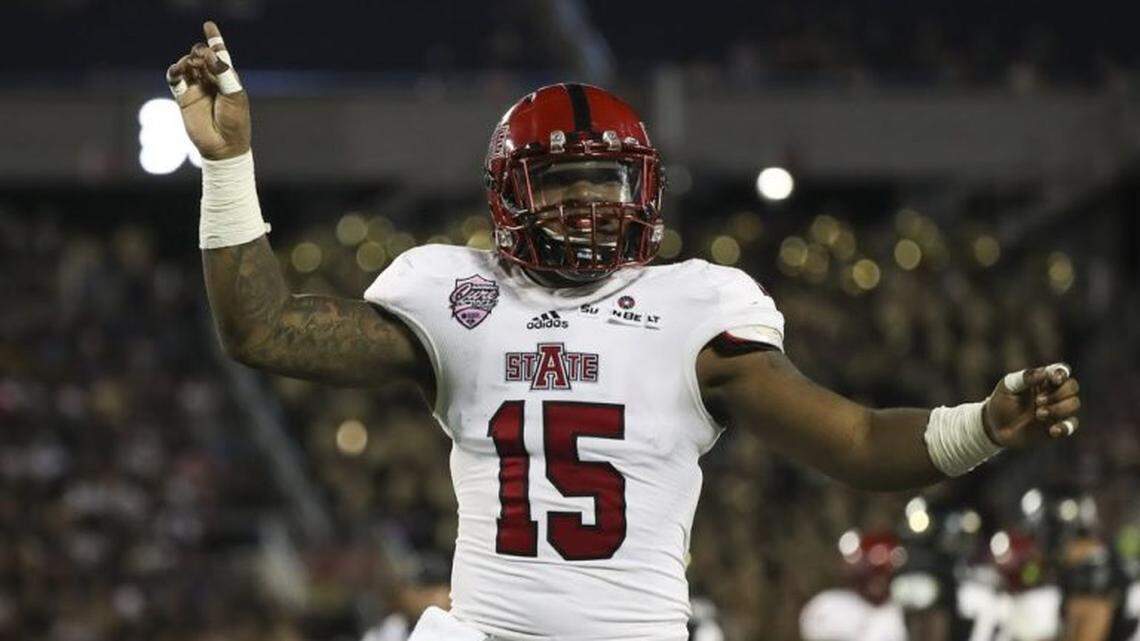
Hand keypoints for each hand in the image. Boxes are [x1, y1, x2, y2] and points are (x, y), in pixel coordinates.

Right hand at [166, 21, 249, 159]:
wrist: (224, 146)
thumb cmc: (235, 121)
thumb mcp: (235, 95)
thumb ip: (223, 73)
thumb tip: (210, 54)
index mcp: (226, 78)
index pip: (219, 55)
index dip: (214, 39)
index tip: (208, 24)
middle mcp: (210, 81)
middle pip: (201, 57)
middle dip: (201, 52)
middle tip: (202, 56)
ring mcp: (196, 88)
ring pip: (187, 64)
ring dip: (188, 60)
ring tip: (191, 63)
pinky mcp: (183, 98)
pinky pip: (174, 79)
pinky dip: (174, 71)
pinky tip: (178, 70)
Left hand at [983, 363, 1080, 446]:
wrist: (995, 428)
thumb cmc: (1001, 402)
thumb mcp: (1007, 387)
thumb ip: (1024, 377)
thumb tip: (1044, 373)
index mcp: (1042, 379)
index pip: (1061, 370)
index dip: (1062, 373)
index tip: (1054, 380)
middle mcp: (1053, 393)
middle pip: (1072, 386)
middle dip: (1058, 394)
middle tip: (1037, 401)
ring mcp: (1057, 410)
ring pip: (1074, 404)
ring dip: (1059, 409)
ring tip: (1039, 414)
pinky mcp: (1057, 426)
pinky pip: (1071, 425)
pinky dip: (1065, 427)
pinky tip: (1052, 430)